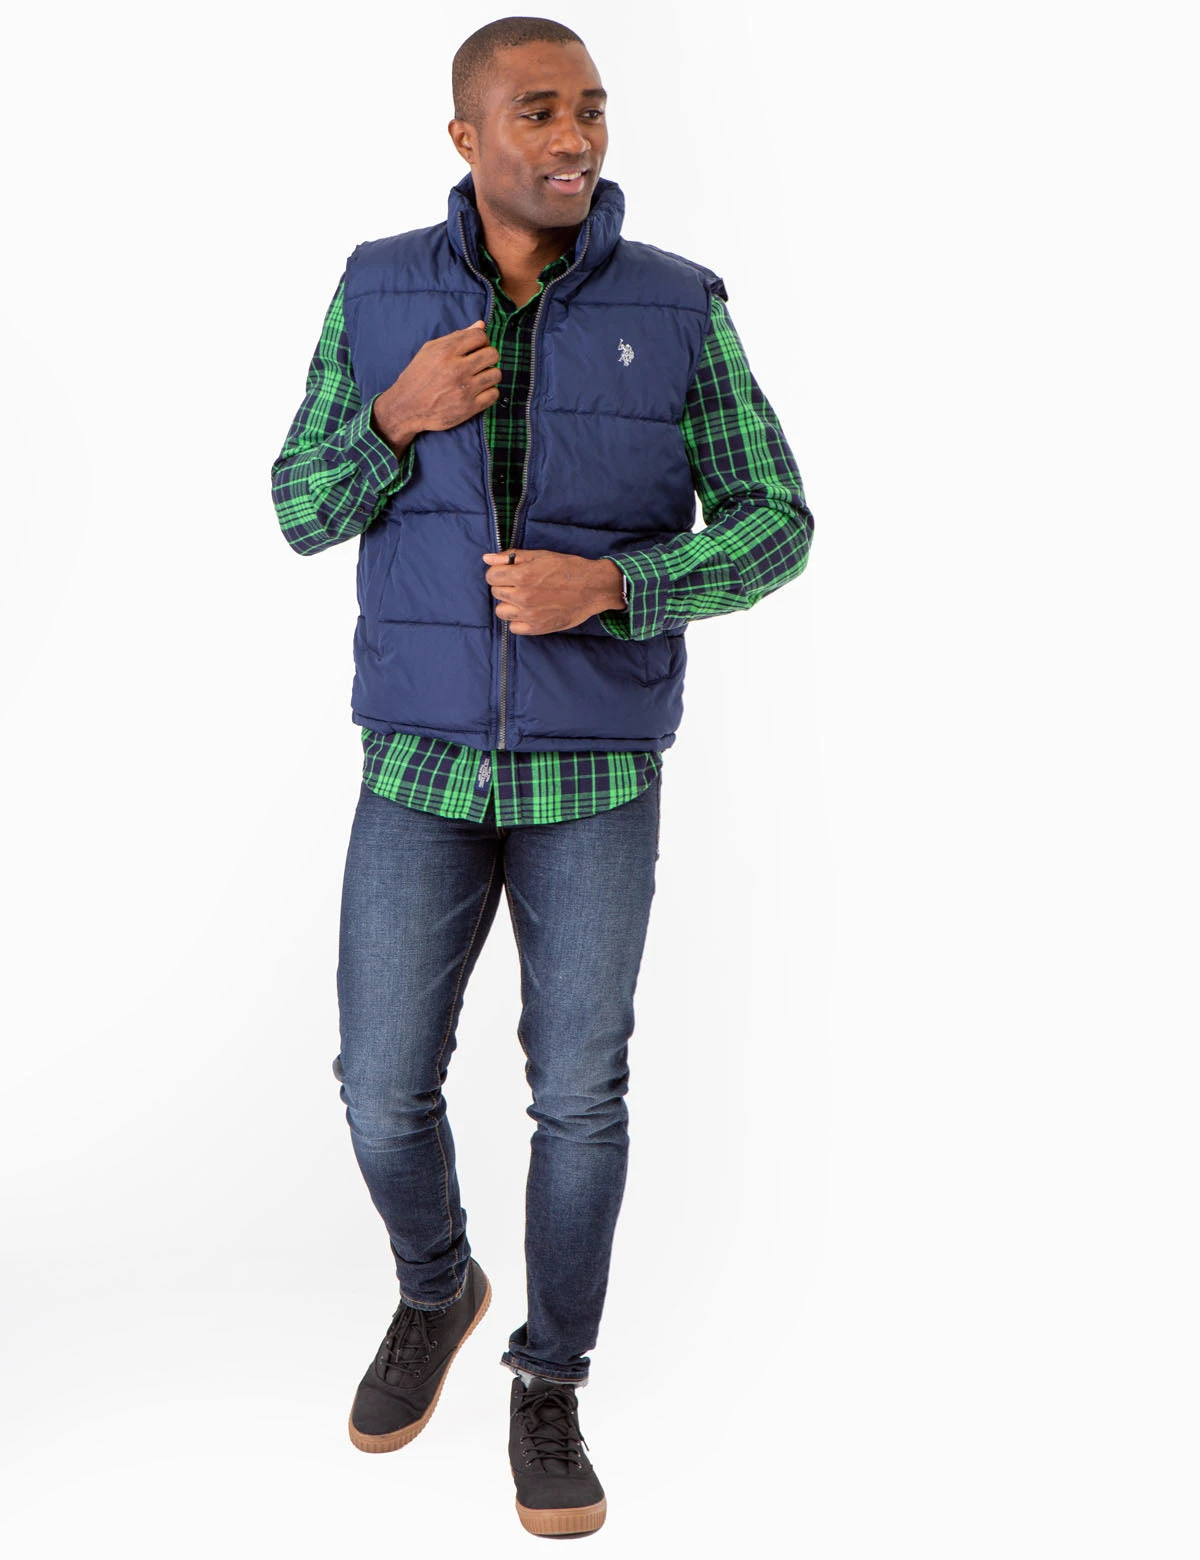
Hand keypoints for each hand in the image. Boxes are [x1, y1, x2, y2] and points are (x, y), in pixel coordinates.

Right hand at [371, 321, 500, 453]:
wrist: (407, 407)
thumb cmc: (418, 376)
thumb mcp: (430, 350)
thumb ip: (457, 337)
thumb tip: (481, 325)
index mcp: (446, 352)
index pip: (480, 336)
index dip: (481, 340)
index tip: (476, 348)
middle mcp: (457, 369)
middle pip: (492, 354)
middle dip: (488, 356)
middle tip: (479, 363)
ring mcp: (464, 389)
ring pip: (496, 374)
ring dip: (490, 374)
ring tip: (478, 378)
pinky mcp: (469, 408)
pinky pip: (494, 394)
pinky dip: (489, 392)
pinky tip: (478, 391)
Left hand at [481, 550, 626, 633]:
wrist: (593, 587)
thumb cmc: (568, 568)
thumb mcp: (540, 555)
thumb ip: (512, 557)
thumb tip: (486, 558)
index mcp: (522, 575)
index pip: (491, 576)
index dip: (498, 572)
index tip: (509, 573)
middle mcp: (523, 596)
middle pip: (496, 592)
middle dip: (505, 586)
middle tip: (522, 584)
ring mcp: (529, 614)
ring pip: (501, 612)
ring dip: (509, 604)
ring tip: (524, 599)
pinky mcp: (537, 628)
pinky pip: (513, 628)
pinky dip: (518, 621)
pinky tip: (530, 612)